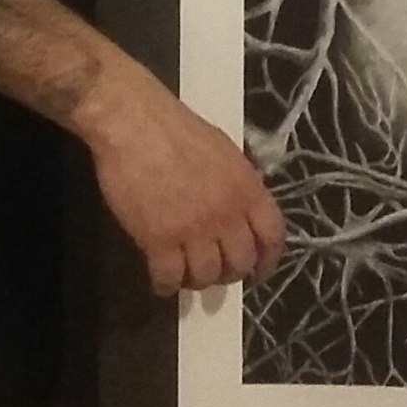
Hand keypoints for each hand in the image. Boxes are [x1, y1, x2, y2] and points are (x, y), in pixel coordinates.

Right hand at [85, 68, 285, 294]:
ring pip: (206, 276)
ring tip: (185, 274)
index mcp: (247, 187)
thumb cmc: (176, 128)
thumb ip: (237, 184)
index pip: (272, 236)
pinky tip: (160, 279)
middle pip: (240, 263)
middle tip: (214, 271)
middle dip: (229, 274)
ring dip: (197, 281)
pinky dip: (166, 285)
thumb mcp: (224, 151)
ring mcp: (193, 228)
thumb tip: (240, 209)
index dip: (268, 261)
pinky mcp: (158, 239)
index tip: (258, 273)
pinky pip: (169, 278)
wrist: (134, 121)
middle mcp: (226, 212)